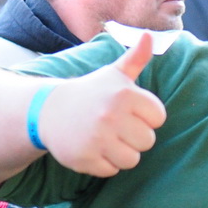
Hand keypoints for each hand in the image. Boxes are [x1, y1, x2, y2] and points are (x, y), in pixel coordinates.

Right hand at [37, 34, 165, 177]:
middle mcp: (110, 115)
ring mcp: (96, 138)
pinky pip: (111, 171)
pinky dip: (103, 163)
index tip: (128, 110)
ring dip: (121, 152)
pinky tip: (91, 147)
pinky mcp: (84, 158)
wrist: (48, 110)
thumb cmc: (91, 92)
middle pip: (147, 141)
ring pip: (132, 160)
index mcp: (124, 94)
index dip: (145, 117)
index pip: (159, 118)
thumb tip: (151, 36)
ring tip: (105, 137)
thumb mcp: (114, 74)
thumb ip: (136, 58)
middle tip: (114, 126)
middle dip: (134, 136)